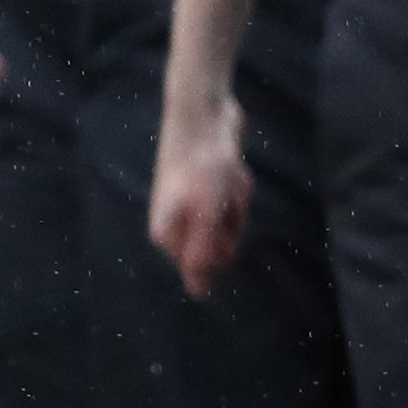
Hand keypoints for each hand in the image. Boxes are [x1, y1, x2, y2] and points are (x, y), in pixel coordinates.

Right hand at [150, 85, 252, 298]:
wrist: (205, 114)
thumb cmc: (203, 165)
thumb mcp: (206, 213)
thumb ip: (202, 252)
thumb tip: (197, 293)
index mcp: (168, 233)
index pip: (203, 264)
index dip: (221, 244)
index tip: (218, 216)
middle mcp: (179, 221)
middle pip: (222, 243)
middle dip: (232, 221)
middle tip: (223, 194)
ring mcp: (197, 203)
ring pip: (233, 219)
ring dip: (238, 200)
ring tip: (226, 176)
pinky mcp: (213, 187)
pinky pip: (237, 197)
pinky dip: (240, 185)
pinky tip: (231, 167)